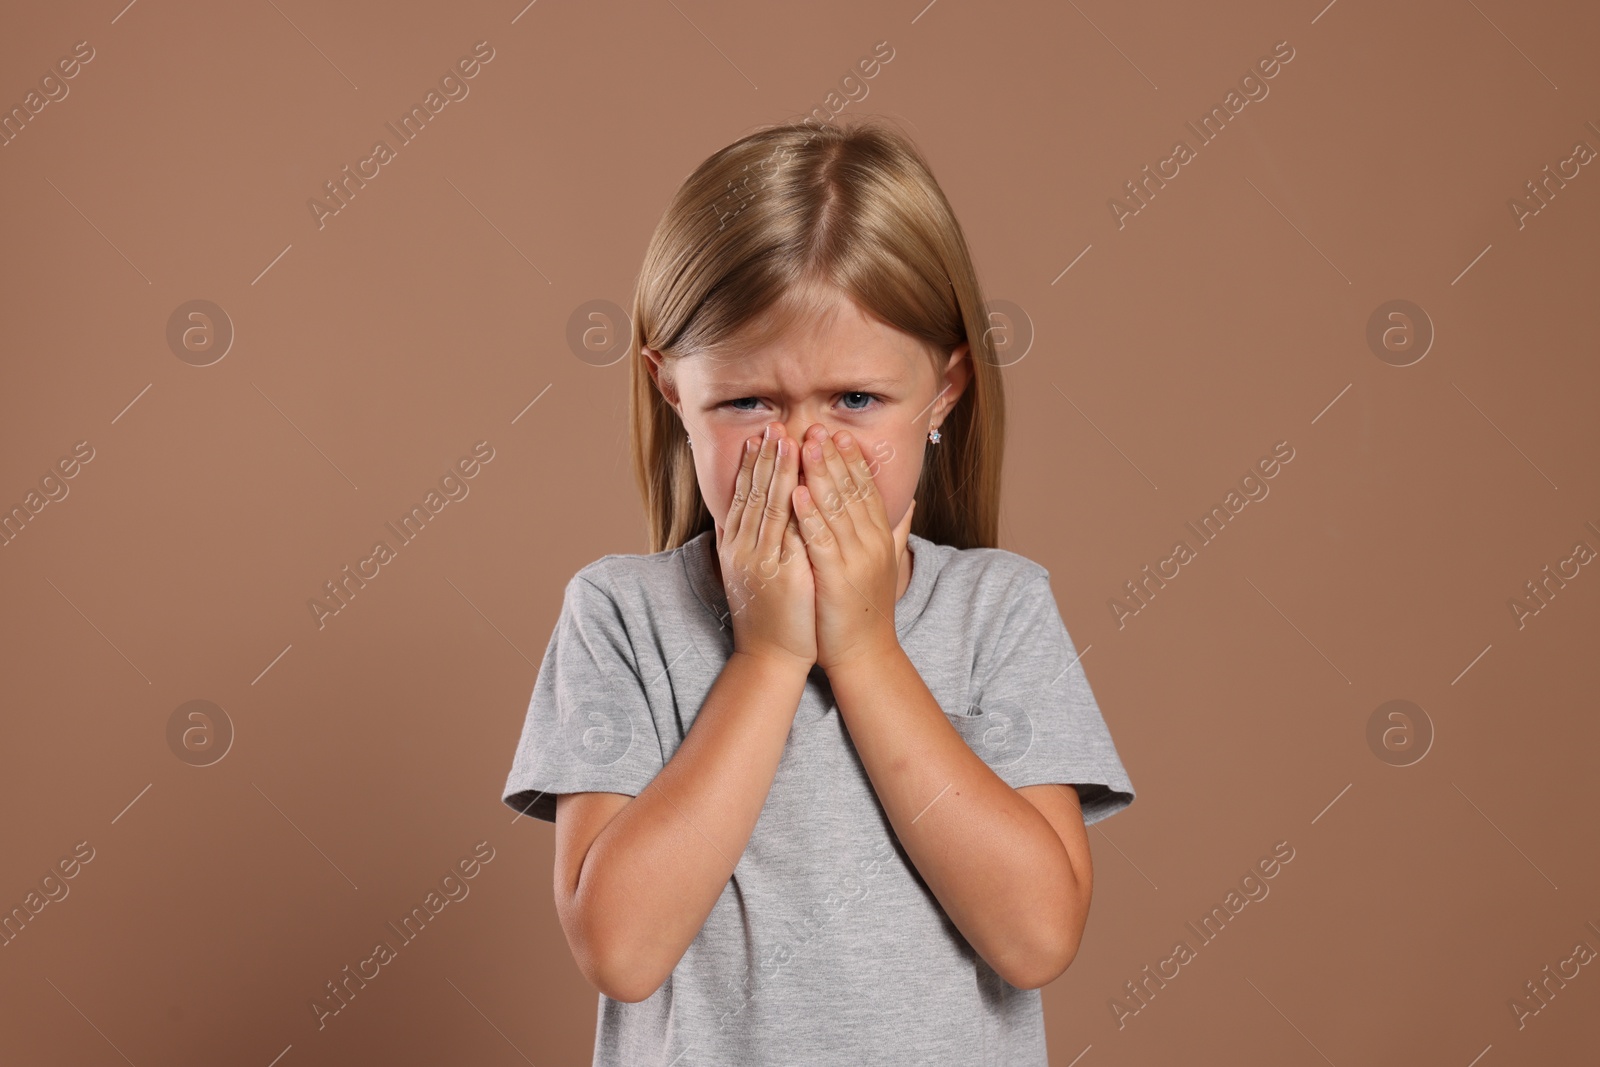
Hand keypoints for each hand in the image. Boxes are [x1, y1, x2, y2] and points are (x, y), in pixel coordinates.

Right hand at [716, 423, 815, 671]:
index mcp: (737, 545)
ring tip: (787, 441)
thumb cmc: (766, 615)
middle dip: (766, 457)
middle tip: (775, 425)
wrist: (768, 656)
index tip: (762, 435)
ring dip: (778, 471)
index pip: (744, 495)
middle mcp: (743, 548)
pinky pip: (786, 535)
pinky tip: (800, 485)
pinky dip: (792, 509)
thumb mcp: (750, 573)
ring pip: (768, 506)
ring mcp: (759, 561)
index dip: (753, 464)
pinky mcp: (779, 575)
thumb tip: (737, 517)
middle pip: (754, 493)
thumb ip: (745, 543)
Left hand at [793, 426, 914, 673]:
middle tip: (818, 427)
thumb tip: (911, 502)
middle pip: (852, 491)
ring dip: (820, 474)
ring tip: (805, 446)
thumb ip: (898, 530)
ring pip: (837, 509)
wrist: (866, 654)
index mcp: (880, 538)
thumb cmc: (867, 610)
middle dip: (834, 457)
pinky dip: (810, 515)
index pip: (867, 489)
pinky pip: (822, 540)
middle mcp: (872, 543)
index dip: (853, 460)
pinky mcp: (837, 579)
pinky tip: (797, 493)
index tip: (840, 434)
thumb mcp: (885, 564)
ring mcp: (856, 560)